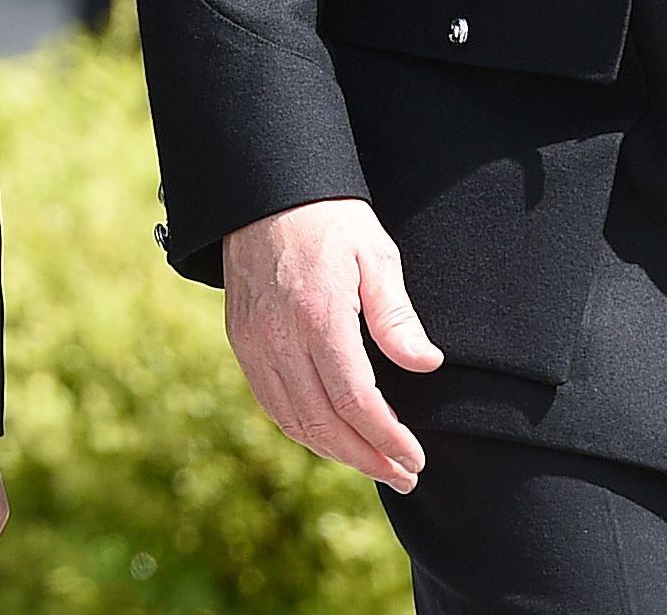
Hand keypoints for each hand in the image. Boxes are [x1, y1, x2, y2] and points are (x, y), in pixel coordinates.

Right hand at [222, 197, 444, 491]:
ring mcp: (253, 343)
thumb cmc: (329, 219)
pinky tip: (329, 435)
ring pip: (294, 421)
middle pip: (324, 423)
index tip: (415, 459)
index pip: (357, 402)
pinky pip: (271, 402)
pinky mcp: (240, 341)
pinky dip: (302, 429)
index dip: (387, 439)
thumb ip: (397, 317)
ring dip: (335, 451)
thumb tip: (427, 365)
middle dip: (367, 458)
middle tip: (403, 475)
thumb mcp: (375, 255)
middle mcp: (279, 338)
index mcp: (319, 318)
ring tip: (372, 463)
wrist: (265, 191)